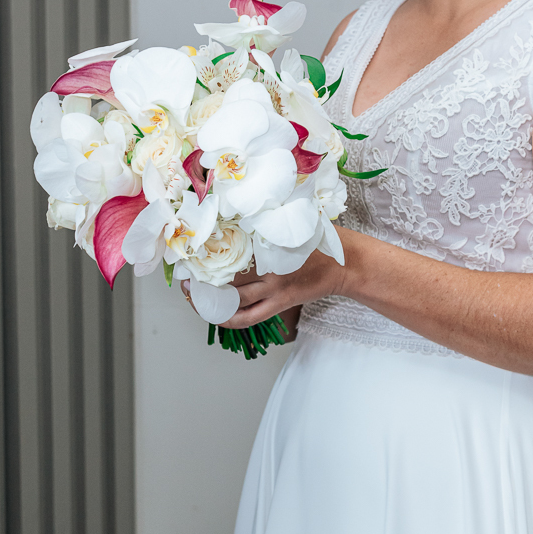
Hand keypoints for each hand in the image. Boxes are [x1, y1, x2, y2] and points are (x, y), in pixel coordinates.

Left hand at [180, 229, 348, 328]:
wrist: (347, 264)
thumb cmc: (320, 240)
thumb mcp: (295, 223)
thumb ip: (268, 222)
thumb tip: (237, 214)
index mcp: (271, 242)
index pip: (230, 246)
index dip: (206, 251)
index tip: (189, 251)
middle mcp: (270, 266)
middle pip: (226, 275)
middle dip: (202, 279)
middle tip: (185, 277)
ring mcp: (275, 287)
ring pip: (234, 299)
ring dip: (211, 300)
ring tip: (194, 296)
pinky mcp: (281, 302)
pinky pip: (249, 317)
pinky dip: (230, 319)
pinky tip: (216, 316)